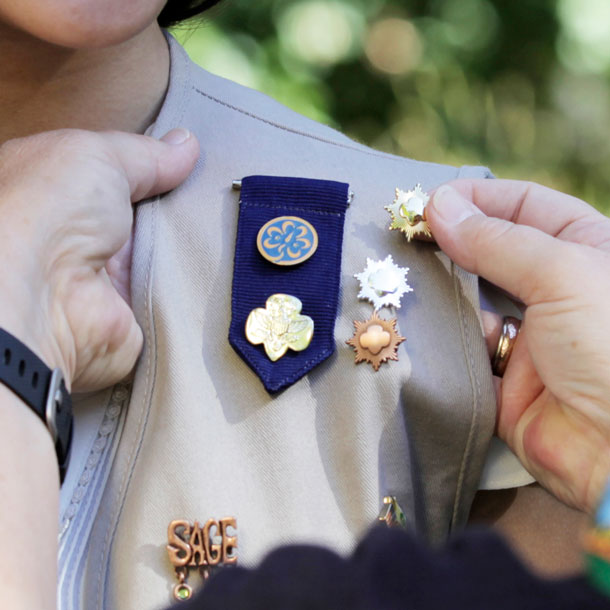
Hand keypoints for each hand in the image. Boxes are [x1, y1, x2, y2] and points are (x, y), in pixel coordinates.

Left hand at [0, 128, 198, 389]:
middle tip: (211, 191)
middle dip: (176, 205)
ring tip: (221, 222)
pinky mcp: (129, 311)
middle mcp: (76, 234)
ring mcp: (104, 277)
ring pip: (161, 254)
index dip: (149, 166)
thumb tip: (185, 145)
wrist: (46, 297)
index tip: (189, 160)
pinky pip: (171, 294)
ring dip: (186, 243)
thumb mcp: (96, 155)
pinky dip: (193, 282)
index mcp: (56, 191)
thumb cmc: (48, 210)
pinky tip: (218, 262)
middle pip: (141, 214)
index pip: (110, 173)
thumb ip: (144, 154)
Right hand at [427, 180, 609, 512]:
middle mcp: (557, 291)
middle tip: (406, 236)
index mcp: (586, 252)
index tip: (431, 200)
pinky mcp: (504, 381)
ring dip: (444, 291)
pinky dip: (447, 341)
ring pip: (474, 301)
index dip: (480, 198)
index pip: (526, 207)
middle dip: (453, 243)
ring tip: (407, 277)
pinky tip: (427, 328)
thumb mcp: (562, 274)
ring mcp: (530, 337)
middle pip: (494, 252)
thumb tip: (439, 206)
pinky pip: (465, 351)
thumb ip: (496, 241)